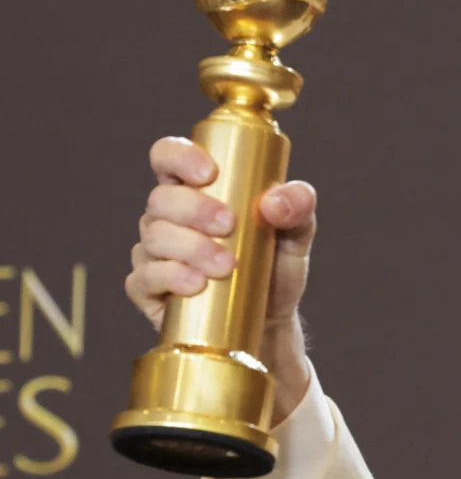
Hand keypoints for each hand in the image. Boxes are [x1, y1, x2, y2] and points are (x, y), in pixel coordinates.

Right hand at [126, 136, 317, 420]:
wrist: (270, 323)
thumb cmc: (275, 268)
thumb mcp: (298, 233)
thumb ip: (298, 206)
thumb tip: (273, 201)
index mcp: (196, 190)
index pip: (168, 157)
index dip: (179, 156)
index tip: (209, 172)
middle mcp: (168, 218)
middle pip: (161, 199)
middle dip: (194, 209)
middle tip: (229, 225)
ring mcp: (154, 254)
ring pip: (153, 238)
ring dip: (190, 247)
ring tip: (227, 265)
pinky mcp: (150, 291)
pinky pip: (143, 278)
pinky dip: (169, 278)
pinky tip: (195, 284)